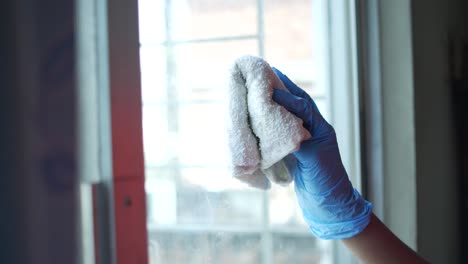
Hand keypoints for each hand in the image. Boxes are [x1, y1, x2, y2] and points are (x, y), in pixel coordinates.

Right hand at [272, 68, 371, 239]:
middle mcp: (310, 130)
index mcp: (319, 127)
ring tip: (255, 94)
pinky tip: (256, 121)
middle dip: (279, 90)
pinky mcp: (293, 153)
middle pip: (294, 104)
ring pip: (285, 117)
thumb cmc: (326, 181)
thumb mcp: (313, 157)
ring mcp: (301, 141)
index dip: (285, 91)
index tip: (267, 80)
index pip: (301, 103)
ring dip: (272, 106)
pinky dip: (268, 125)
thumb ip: (298, 138)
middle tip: (261, 76)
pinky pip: (279, 134)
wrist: (328, 206)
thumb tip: (282, 123)